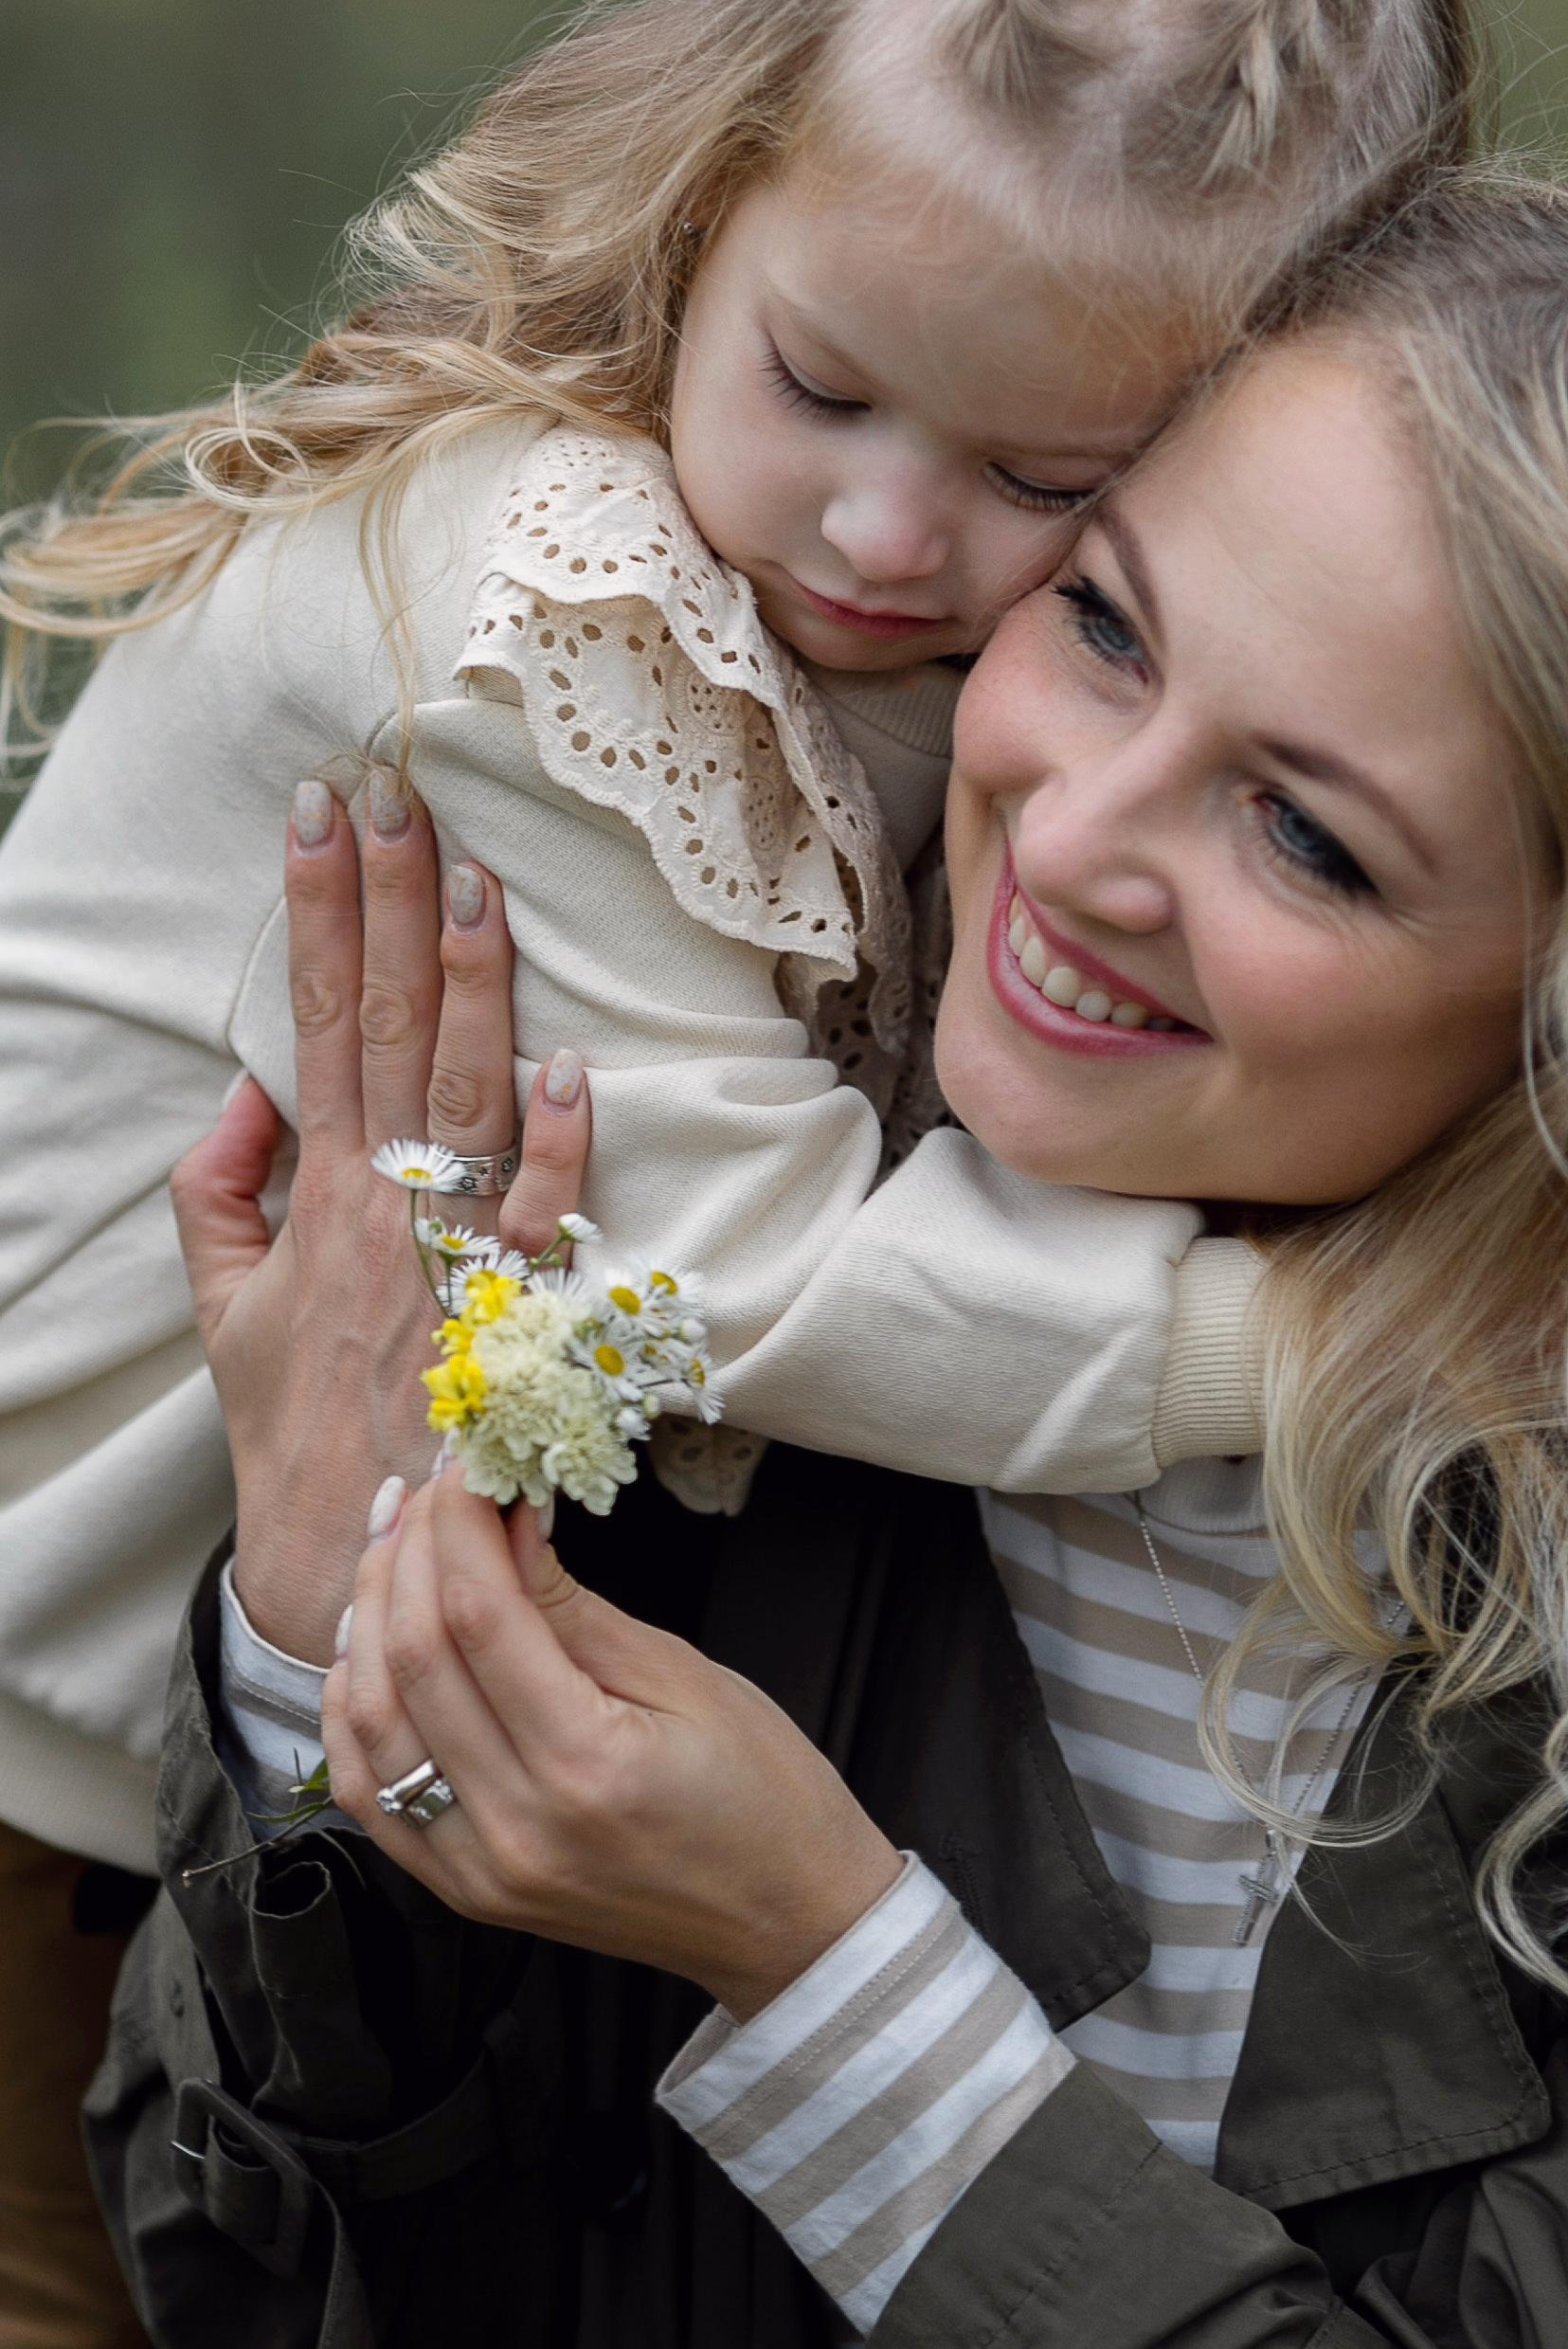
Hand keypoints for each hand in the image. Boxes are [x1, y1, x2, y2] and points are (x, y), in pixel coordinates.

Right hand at [170, 776, 593, 1662]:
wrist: (350, 1553)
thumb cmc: (296, 1426)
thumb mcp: (223, 1307)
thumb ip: (216, 1193)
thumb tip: (242, 1095)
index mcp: (318, 1191)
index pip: (311, 1019)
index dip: (314, 912)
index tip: (317, 816)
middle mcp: (384, 1206)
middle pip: (384, 1026)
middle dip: (387, 902)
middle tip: (396, 795)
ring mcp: (453, 1254)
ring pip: (463, 1094)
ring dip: (471, 985)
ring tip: (475, 880)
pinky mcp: (518, 1312)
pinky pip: (544, 1216)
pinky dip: (558, 1145)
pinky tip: (570, 1064)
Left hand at [324, 1467, 902, 2012]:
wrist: (785, 1923)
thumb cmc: (764, 1792)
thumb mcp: (686, 1675)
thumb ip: (570, 1604)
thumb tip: (500, 1517)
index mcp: (589, 1766)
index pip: (480, 1618)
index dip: (456, 1526)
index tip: (461, 1465)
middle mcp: (517, 1827)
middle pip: (414, 1660)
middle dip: (407, 1555)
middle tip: (426, 1490)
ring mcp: (479, 1870)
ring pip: (371, 1721)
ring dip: (368, 1619)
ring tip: (394, 1548)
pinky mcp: (461, 1892)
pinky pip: (369, 1793)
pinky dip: (352, 1708)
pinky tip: (368, 1646)